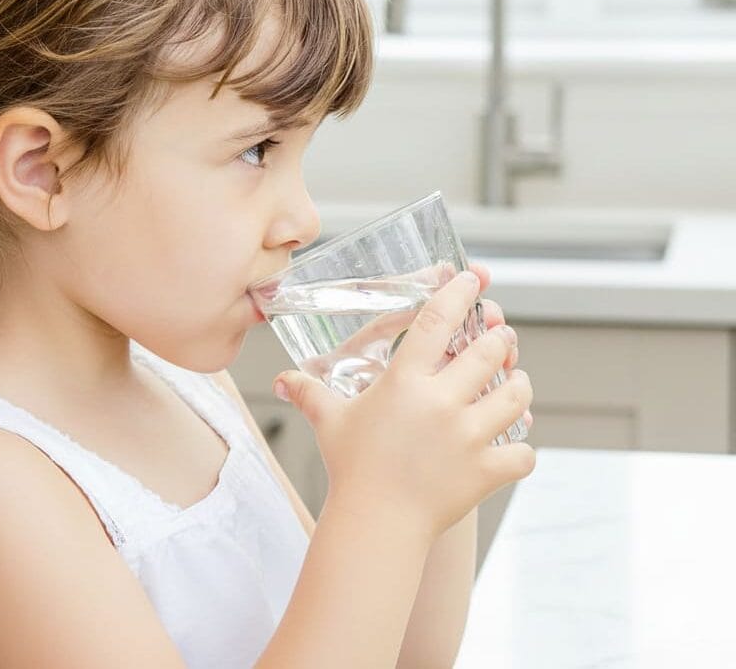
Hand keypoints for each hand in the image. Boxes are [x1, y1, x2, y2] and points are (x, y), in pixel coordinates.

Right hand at [273, 269, 536, 540]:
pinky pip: (524, 453)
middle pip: (490, 352)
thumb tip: (281, 379)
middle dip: (501, 341)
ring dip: (519, 386)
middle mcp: (442, 402)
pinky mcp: (486, 470)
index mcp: (405, 382)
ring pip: (517, 396)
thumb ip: (308, 392)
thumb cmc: (352, 468)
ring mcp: (469, 436)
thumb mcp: (330, 421)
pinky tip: (514, 445)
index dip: (458, 295)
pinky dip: (522, 449)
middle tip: (500, 340)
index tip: (471, 282)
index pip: (437, 322)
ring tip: (514, 384)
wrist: (376, 523)